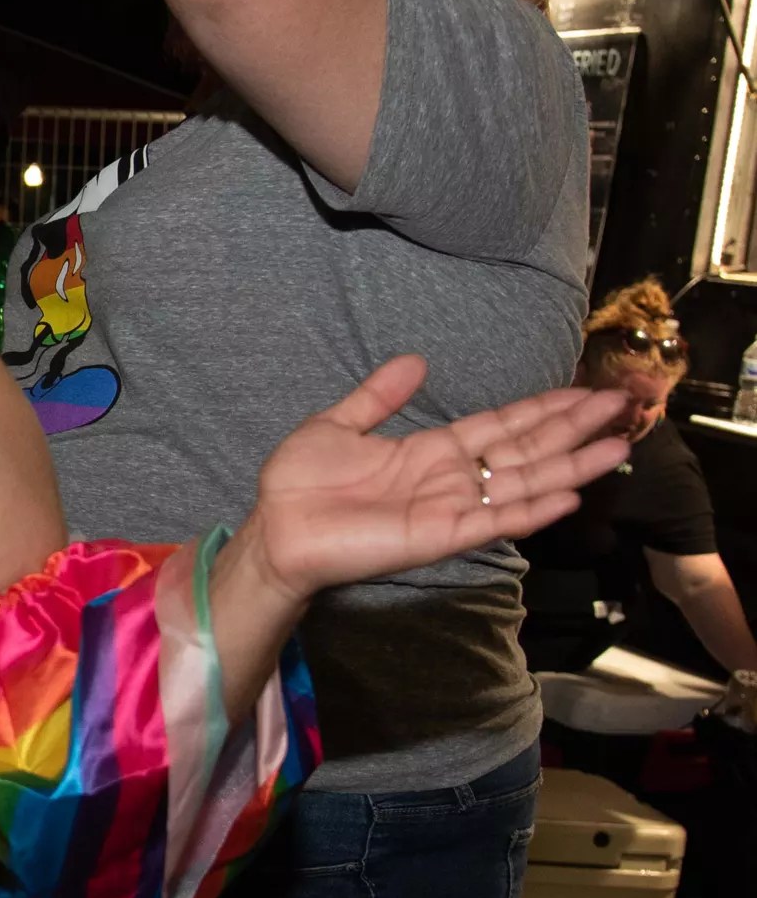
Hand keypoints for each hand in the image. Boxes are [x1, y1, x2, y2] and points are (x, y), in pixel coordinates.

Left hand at [248, 356, 629, 600]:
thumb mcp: (337, 425)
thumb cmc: (300, 484)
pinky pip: (494, 522)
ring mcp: (450, 508)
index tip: (584, 390)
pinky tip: (568, 494)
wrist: (275, 529)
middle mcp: (451, 479)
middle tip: (622, 405)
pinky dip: (531, 508)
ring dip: (571, 467)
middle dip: (573, 428)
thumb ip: (379, 396)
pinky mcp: (440, 537)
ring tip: (618, 447)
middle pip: (526, 449)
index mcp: (431, 451)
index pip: (502, 425)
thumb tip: (415, 360)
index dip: (543, 408)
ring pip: (524, 483)